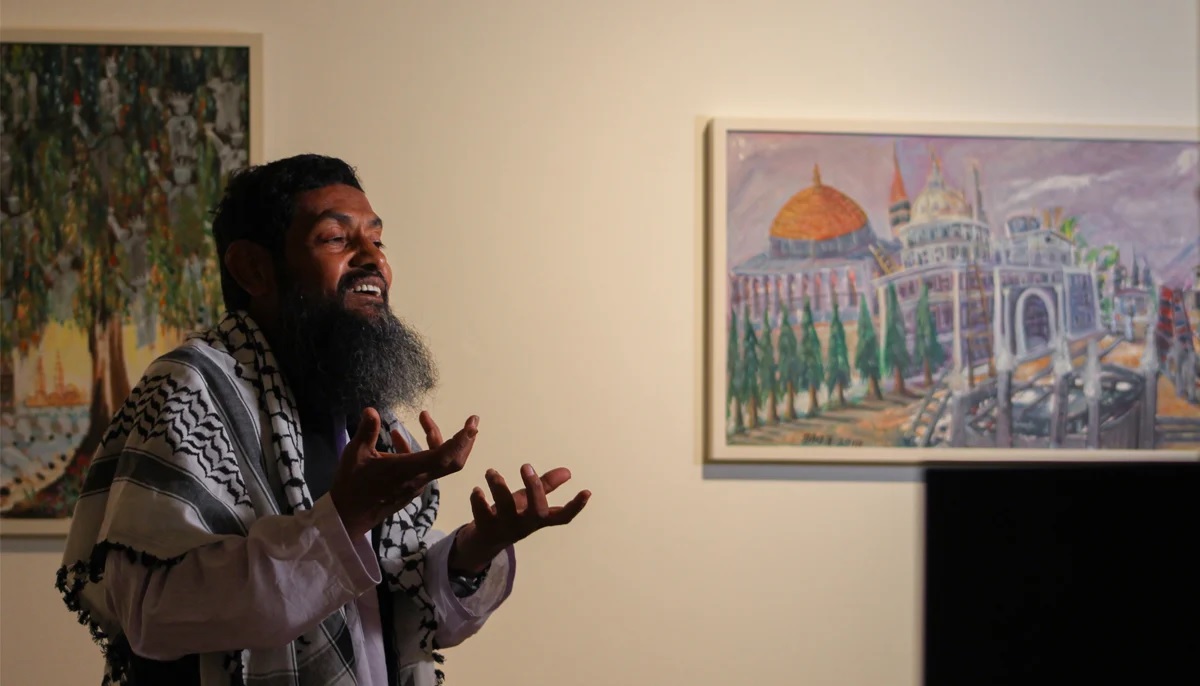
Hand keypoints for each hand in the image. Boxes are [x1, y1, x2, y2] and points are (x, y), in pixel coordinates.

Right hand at [330, 408, 477, 537]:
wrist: (348, 517)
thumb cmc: (351, 485)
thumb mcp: (354, 455)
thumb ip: (366, 432)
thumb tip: (371, 410)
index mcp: (407, 470)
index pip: (443, 456)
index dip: (460, 441)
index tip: (472, 425)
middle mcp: (418, 478)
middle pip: (452, 461)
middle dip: (464, 441)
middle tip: (471, 421)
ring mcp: (416, 484)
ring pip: (438, 461)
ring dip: (435, 438)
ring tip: (423, 416)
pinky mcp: (410, 487)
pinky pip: (424, 465)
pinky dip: (419, 449)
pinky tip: (396, 437)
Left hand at [449, 464, 590, 572]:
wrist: (483, 542)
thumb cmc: (510, 516)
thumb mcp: (527, 502)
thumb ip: (545, 486)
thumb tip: (568, 472)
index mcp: (538, 519)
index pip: (562, 517)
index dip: (575, 507)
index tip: (586, 491)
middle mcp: (525, 526)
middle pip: (537, 511)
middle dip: (533, 488)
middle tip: (526, 466)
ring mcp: (505, 529)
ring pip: (506, 509)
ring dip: (499, 487)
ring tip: (491, 472)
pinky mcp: (485, 530)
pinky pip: (482, 515)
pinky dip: (478, 501)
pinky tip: (477, 490)